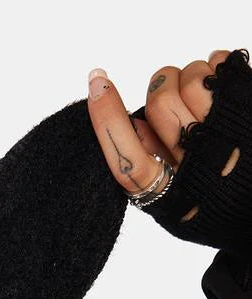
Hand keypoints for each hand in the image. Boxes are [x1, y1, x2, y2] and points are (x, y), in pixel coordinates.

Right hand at [85, 48, 251, 256]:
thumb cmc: (215, 197)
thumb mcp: (174, 200)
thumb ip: (147, 166)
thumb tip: (131, 122)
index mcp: (170, 195)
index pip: (128, 161)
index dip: (108, 121)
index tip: (96, 82)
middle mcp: (197, 167)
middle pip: (159, 105)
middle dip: (162, 86)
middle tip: (170, 90)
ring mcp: (226, 137)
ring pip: (191, 80)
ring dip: (191, 75)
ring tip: (202, 91)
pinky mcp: (247, 110)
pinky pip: (220, 64)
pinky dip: (217, 64)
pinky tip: (221, 84)